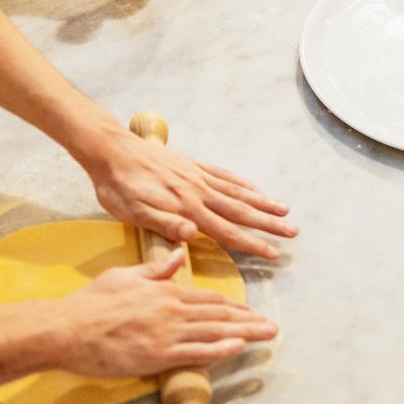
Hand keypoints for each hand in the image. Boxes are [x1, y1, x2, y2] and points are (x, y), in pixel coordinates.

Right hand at [61, 256, 277, 374]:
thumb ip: (157, 269)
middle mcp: (172, 309)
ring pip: (215, 331)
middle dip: (249, 320)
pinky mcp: (158, 354)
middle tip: (272, 325)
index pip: (209, 298)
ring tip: (266, 335)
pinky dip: (221, 349)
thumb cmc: (91, 303)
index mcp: (165, 291)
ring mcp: (167, 332)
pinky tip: (240, 347)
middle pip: (220, 314)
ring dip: (245, 333)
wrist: (66, 328)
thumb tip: (181, 252)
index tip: (250, 311)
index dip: (234, 305)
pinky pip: (197, 352)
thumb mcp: (125, 276)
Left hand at [84, 128, 296, 260]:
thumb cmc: (117, 186)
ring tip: (285, 210)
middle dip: (269, 224)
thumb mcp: (132, 212)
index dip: (251, 244)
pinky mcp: (192, 165)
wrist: (111, 149)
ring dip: (263, 202)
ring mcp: (197, 176)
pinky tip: (254, 187)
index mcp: (185, 208)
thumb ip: (164, 224)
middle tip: (293, 232)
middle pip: (241, 211)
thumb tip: (193, 235)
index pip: (226, 231)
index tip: (272, 253)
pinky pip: (224, 175)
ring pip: (238, 192)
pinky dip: (243, 183)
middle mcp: (198, 191)